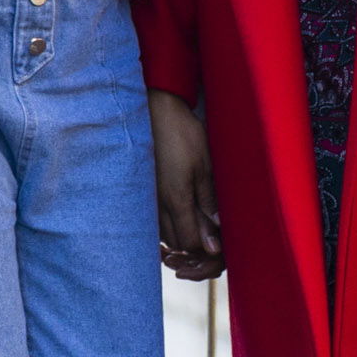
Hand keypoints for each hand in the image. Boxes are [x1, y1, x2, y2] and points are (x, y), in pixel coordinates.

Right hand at [150, 88, 222, 279]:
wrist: (156, 110)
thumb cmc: (183, 134)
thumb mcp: (204, 165)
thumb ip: (208, 199)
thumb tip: (216, 227)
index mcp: (177, 199)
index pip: (189, 241)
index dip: (205, 246)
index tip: (216, 240)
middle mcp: (157, 203)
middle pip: (175, 243)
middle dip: (192, 245)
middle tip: (207, 234)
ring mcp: (146, 197)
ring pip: (161, 233)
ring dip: (177, 235)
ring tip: (193, 223)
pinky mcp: (140, 189)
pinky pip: (152, 219)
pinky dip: (165, 224)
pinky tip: (175, 213)